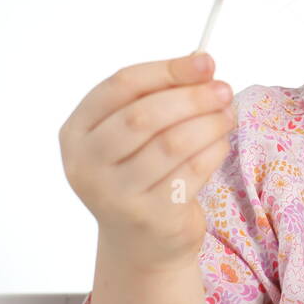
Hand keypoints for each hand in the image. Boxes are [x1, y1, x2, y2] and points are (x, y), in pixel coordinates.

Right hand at [59, 52, 238, 271]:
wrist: (140, 242)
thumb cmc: (139, 172)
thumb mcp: (134, 133)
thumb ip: (159, 96)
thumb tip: (201, 62)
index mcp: (76, 132)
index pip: (120, 86)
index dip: (166, 70)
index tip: (204, 61)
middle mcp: (87, 165)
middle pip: (144, 116)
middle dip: (192, 97)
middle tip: (224, 89)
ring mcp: (116, 196)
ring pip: (172, 144)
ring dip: (209, 122)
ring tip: (227, 115)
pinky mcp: (151, 217)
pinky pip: (192, 171)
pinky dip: (214, 150)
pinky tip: (220, 143)